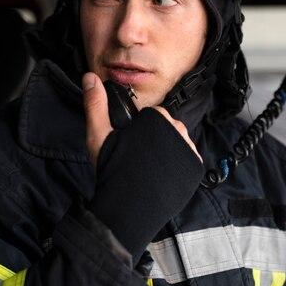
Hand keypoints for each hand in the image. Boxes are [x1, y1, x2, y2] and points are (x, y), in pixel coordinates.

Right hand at [82, 72, 201, 168]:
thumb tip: (90, 76)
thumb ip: (95, 104)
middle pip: (166, 128)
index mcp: (158, 117)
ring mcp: (190, 149)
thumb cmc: (113, 171)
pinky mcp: (196, 168)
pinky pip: (186, 160)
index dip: (139, 129)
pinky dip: (176, 165)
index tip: (130, 143)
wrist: (128, 209)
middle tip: (137, 157)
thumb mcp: (98, 135)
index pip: (152, 115)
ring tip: (148, 168)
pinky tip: (160, 175)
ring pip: (177, 143)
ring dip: (166, 152)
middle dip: (154, 139)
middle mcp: (179, 129)